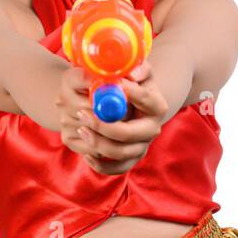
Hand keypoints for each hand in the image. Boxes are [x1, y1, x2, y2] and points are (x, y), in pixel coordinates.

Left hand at [69, 58, 169, 174]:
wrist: (133, 104)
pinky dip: (101, 165)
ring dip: (97, 142)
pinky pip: (117, 169)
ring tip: (80, 129)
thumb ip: (137, 68)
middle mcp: (153, 129)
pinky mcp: (132, 159)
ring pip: (120, 153)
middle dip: (103, 126)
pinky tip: (87, 154)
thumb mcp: (136, 71)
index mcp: (157, 106)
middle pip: (128, 133)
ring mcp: (142, 146)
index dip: (126, 93)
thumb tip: (132, 73)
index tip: (105, 87)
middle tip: (82, 114)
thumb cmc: (130, 83)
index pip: (145, 100)